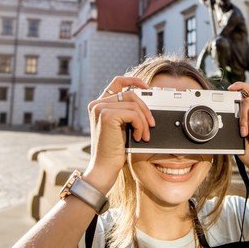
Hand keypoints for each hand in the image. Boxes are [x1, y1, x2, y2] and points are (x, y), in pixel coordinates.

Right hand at [85, 76, 154, 192]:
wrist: (104, 167)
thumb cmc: (113, 151)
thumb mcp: (122, 127)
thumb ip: (127, 112)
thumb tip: (145, 103)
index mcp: (99, 104)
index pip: (117, 82)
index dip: (133, 80)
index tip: (147, 86)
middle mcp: (97, 104)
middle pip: (131, 94)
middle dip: (145, 109)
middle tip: (151, 125)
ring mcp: (100, 108)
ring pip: (134, 104)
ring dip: (144, 121)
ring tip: (144, 135)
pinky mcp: (106, 115)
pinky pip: (133, 113)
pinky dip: (140, 125)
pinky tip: (138, 136)